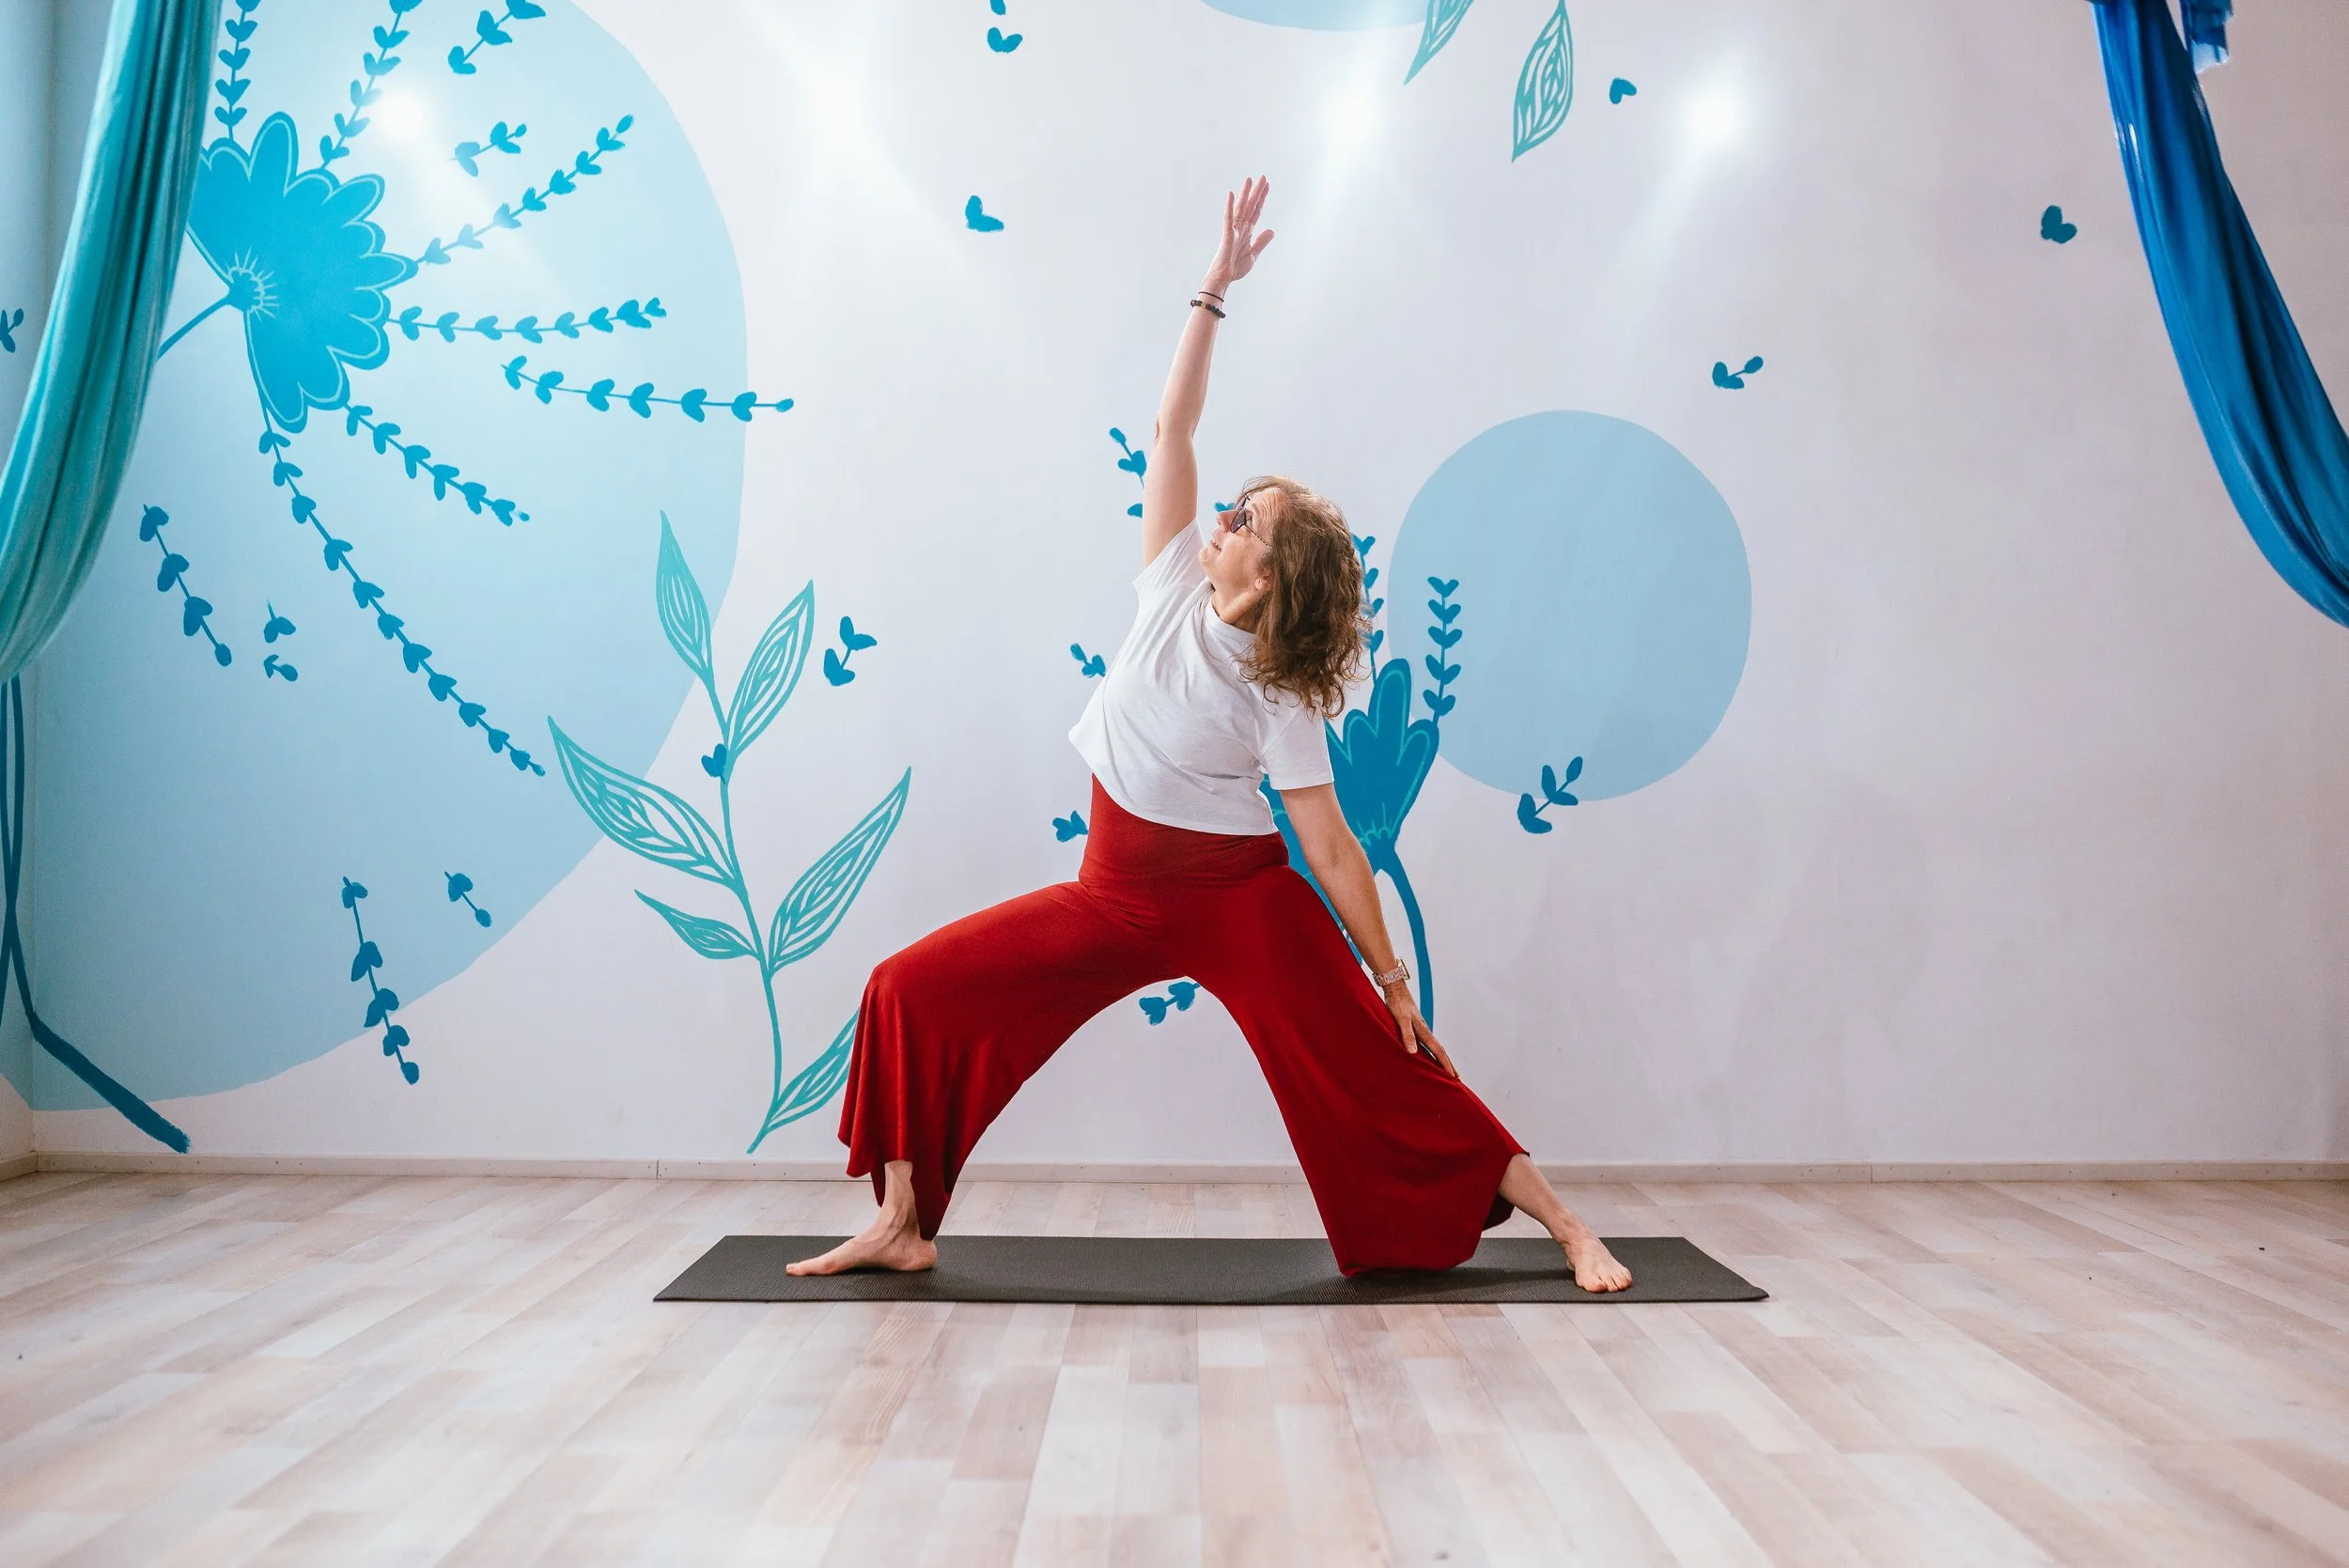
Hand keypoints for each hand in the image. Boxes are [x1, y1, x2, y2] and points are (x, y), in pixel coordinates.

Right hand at [1205, 176, 1274, 292]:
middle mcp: (1240, 228)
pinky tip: (1231, 195)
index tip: (1267, 186)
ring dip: (1244, 194)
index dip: (1262, 199)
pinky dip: (1230, 207)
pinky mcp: (1227, 235)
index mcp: (1247, 232)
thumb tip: (1272, 231)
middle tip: (1263, 177)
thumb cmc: (1234, 268)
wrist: (1224, 278)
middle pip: (1250, 206)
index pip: (1256, 211)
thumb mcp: (1253, 254)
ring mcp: (1233, 230)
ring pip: (1240, 208)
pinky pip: (1228, 218)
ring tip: (1249, 180)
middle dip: (1256, 192)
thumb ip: (1261, 242)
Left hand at [1383, 983, 1457, 1076]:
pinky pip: (1427, 1044)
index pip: (1438, 1051)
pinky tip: (1428, 1055)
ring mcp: (1421, 1029)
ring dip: (1442, 1059)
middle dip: (1449, 1064)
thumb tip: (1413, 1052)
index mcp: (1424, 1031)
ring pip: (1435, 1047)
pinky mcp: (1415, 1027)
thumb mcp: (1401, 1020)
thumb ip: (1407, 1035)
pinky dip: (1431, 1052)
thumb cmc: (1397, 1004)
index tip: (1453, 1077)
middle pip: (1440, 1051)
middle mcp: (1425, 1031)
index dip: (1445, 1065)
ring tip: (1446, 1069)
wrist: (1396, 989)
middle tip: (1457, 1078)